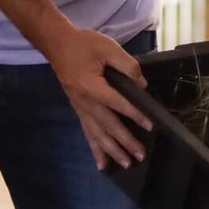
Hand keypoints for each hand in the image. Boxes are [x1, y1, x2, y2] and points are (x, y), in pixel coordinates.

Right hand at [42, 24, 153, 170]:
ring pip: (98, 134)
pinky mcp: (78, 109)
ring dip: (112, 151)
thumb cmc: (83, 44)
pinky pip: (87, 133)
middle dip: (125, 142)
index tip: (150, 126)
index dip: (135, 115)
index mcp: (93, 87)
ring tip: (126, 164)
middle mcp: (86, 102)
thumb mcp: (108, 48)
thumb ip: (127, 65)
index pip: (118, 104)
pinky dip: (95, 149)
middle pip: (108, 126)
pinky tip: (101, 164)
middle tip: (140, 155)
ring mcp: (80, 108)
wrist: (58, 44)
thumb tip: (141, 84)